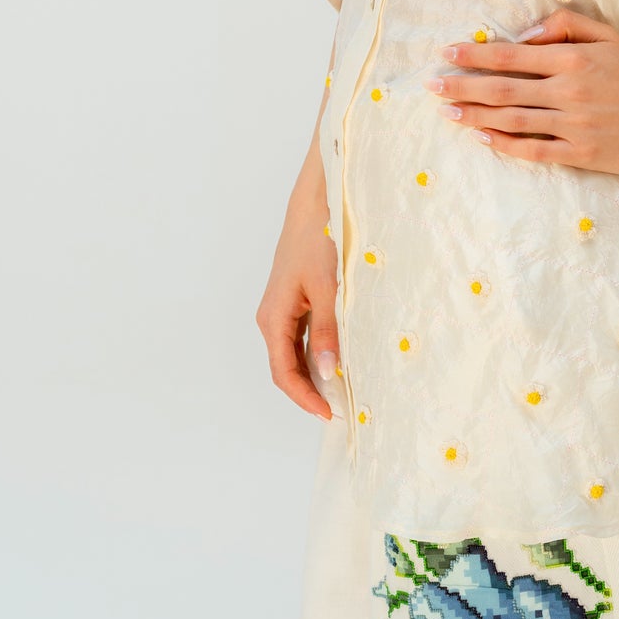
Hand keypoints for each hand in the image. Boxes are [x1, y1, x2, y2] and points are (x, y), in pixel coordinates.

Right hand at [255, 137, 338, 419]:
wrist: (316, 204)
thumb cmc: (320, 241)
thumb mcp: (328, 289)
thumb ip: (328, 331)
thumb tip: (330, 371)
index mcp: (274, 318)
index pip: (284, 373)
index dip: (305, 397)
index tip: (330, 414)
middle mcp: (273, 318)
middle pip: (288, 368)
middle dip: (311, 392)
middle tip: (342, 409)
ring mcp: (284, 310)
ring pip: (296, 354)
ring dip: (316, 375)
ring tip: (345, 392)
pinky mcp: (296, 302)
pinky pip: (304, 338)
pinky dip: (320, 354)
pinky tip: (341, 361)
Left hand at [426, 7, 618, 173]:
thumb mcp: (605, 35)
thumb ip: (565, 24)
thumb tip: (524, 33)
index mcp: (571, 60)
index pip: (511, 55)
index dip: (474, 54)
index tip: (447, 52)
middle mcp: (567, 92)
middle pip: (502, 89)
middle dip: (462, 87)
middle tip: (432, 85)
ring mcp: (571, 125)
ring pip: (511, 121)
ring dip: (474, 116)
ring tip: (446, 112)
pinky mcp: (577, 152)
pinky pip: (532, 150)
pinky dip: (504, 144)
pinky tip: (481, 137)